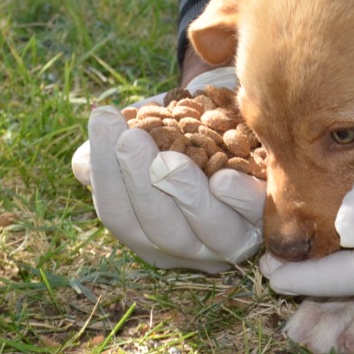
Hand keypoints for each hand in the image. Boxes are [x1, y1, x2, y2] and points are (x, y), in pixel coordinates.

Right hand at [72, 67, 264, 271]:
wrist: (235, 108)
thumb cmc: (181, 124)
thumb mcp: (144, 131)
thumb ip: (111, 148)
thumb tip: (84, 163)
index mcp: (149, 229)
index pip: (119, 214)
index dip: (106, 170)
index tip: (104, 121)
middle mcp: (189, 245)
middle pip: (159, 230)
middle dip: (141, 183)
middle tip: (131, 140)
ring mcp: (232, 238)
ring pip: (207, 232)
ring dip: (186, 197)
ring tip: (169, 160)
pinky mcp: (269, 220)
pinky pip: (255, 219)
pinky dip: (238, 200)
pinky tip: (223, 178)